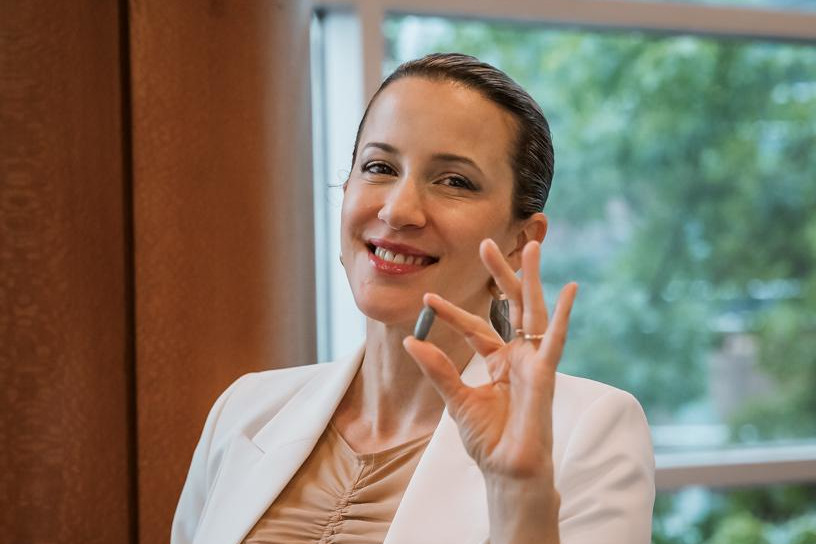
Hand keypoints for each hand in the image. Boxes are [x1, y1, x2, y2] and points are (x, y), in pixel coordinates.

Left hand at [403, 239, 577, 481]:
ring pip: (533, 312)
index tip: (428, 298)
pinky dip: (563, 316)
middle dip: (502, 275)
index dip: (452, 313)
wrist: (507, 472)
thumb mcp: (456, 400)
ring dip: (531, 280)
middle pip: (511, 307)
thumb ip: (438, 370)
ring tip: (531, 246)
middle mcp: (519, 358)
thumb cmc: (489, 441)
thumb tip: (411, 340)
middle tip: (487, 243)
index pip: (476, 328)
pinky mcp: (545, 376)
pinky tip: (569, 290)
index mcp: (499, 363)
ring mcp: (534, 364)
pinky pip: (555, 341)